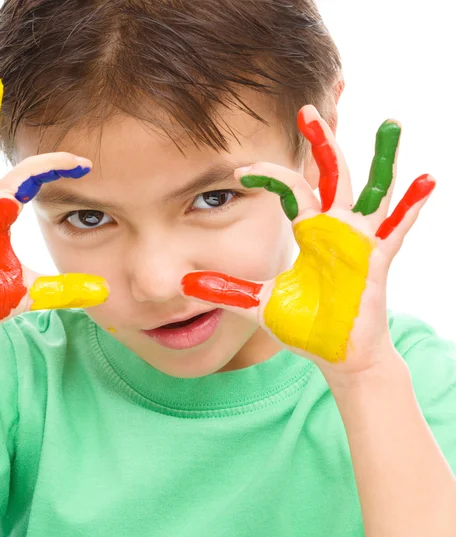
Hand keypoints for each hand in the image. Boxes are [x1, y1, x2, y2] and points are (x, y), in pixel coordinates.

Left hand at [181, 105, 434, 382]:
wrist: (334, 354)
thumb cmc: (304, 325)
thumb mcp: (259, 303)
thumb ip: (227, 290)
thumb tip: (185, 284)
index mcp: (310, 231)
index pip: (292, 188)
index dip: (270, 176)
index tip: (242, 169)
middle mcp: (336, 228)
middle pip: (331, 174)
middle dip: (321, 141)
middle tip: (307, 108)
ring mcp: (360, 241)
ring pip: (372, 189)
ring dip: (381, 157)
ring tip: (390, 122)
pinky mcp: (377, 260)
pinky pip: (397, 229)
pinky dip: (412, 205)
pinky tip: (427, 178)